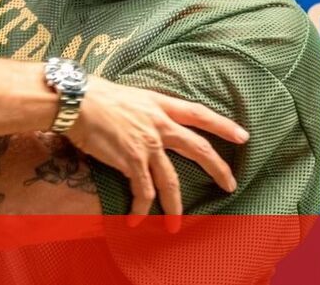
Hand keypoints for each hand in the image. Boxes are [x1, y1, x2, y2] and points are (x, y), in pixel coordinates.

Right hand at [66, 77, 248, 223]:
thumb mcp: (129, 96)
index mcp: (159, 105)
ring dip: (174, 206)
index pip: (199, 113)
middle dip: (218, 168)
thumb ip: (143, 110)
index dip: (223, 125)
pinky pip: (143, 191)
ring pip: (170, 181)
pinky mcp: (131, 159)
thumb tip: (143, 121)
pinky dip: (140, 209)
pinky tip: (134, 220)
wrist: (76, 100)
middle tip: (230, 185)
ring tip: (175, 225)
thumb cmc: (94, 95)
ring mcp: (147, 143)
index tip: (243, 136)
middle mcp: (159, 123)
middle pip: (197, 148)